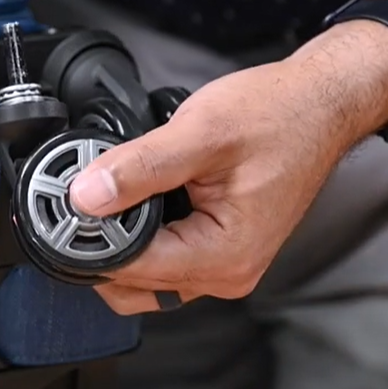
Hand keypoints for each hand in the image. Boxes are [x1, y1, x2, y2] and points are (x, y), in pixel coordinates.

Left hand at [68, 22, 387, 313]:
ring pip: (143, 275)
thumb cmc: (280, 116)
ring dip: (118, 241)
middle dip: (99, 244)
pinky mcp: (219, 248)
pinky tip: (135, 199)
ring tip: (110, 191)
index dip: (92, 236)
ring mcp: (224, 264)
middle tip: (82, 194)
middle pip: (131, 283)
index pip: (132, 267)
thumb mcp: (201, 133)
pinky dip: (140, 234)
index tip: (67, 204)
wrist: (320, 105)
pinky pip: (164, 257)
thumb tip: (86, 196)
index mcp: (224, 256)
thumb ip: (140, 167)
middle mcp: (226, 272)